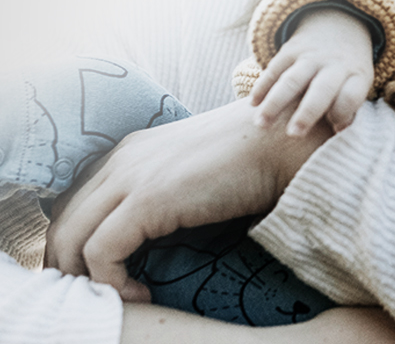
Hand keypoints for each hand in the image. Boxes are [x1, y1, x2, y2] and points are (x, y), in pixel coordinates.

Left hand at [44, 98, 330, 301]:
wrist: (284, 142)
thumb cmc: (257, 160)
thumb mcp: (197, 173)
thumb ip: (171, 191)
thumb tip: (162, 230)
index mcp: (132, 151)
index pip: (76, 201)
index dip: (76, 241)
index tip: (98, 274)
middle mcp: (122, 159)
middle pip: (64, 220)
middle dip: (67, 264)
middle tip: (93, 296)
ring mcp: (131, 177)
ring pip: (71, 238)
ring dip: (84, 278)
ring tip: (116, 299)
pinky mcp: (146, 200)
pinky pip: (100, 253)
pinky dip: (112, 282)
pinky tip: (143, 294)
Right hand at [250, 8, 374, 135]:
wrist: (339, 26)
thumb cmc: (348, 71)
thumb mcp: (359, 84)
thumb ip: (350, 107)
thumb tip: (338, 132)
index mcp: (356, 75)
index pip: (350, 96)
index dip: (343, 113)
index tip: (335, 129)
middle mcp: (334, 64)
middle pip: (321, 90)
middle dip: (307, 113)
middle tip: (293, 135)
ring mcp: (311, 56)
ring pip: (291, 80)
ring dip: (274, 103)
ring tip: (260, 125)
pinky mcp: (290, 50)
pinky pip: (274, 70)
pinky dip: (262, 87)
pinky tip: (253, 105)